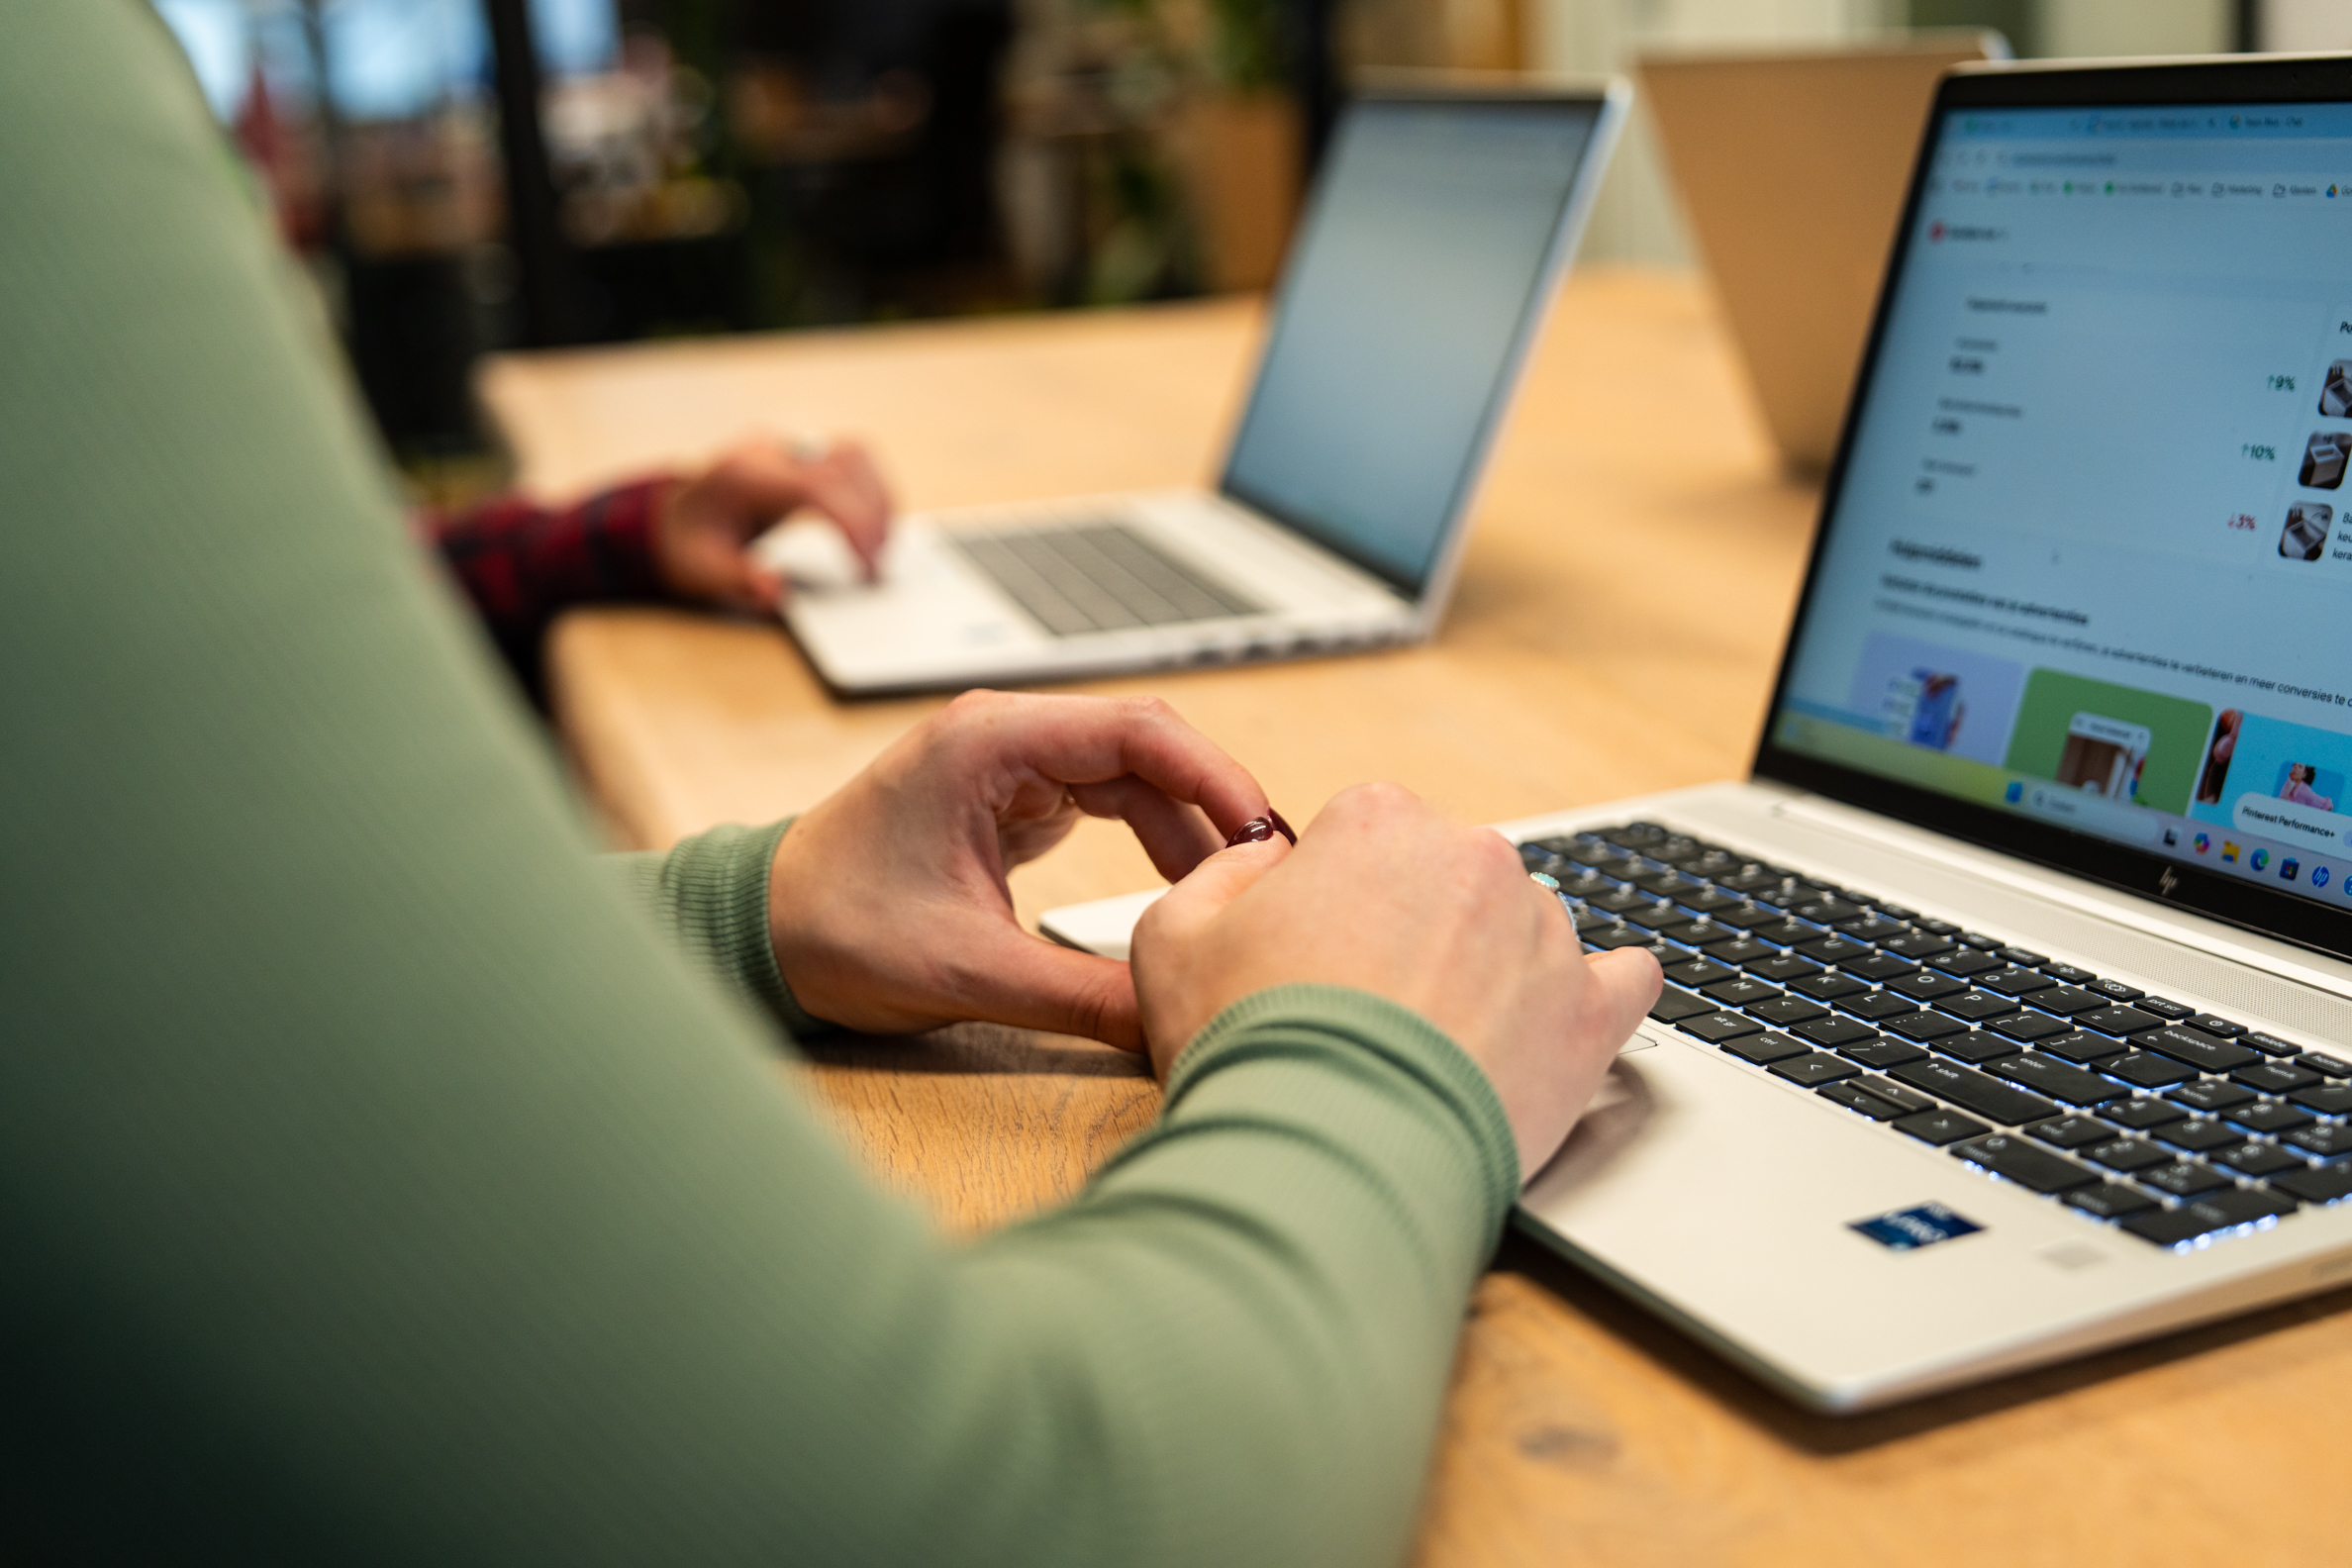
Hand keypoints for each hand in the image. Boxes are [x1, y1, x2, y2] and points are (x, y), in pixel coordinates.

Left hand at [652, 436, 892, 613]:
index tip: (866, 565)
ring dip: (878, 499)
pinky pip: (851, 460)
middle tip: (876, 568)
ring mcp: (786, 447)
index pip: (816, 485)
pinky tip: (871, 528)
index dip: (853, 522)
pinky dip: (870, 492)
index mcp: (743, 475)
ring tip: (879, 548)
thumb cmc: (687, 543)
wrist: (671, 515)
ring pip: (855, 453)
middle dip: (873, 515)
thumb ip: (739, 581)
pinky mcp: (801, 455)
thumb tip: (777, 592)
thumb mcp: (701, 572)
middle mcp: (768, 451)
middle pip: (845, 461)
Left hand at [767, 691, 1270, 1046]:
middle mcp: (1004, 736)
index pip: (1138, 731)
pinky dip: (1151, 841)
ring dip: (1186, 832)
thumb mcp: (969, 973)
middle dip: (1214, 806)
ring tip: (1232, 896)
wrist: (761, 936)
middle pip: (1149, 746)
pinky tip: (1182, 892)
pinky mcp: (1011, 800)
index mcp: (989, 743)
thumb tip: (1172, 1025)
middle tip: (1269, 872)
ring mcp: (1009, 763)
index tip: (1263, 834)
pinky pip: (1107, 803)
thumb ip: (1081, 998)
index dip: (1215, 777)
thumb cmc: (837, 932)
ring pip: (1134, 777)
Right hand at [1130, 784, 1661, 1177]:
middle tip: (1370, 1011)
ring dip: (1492, 971)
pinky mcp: (1593, 1013)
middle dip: (1419, 932)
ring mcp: (1544, 934)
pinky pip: (1625, 980)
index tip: (1321, 957)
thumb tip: (1265, 862)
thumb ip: (1223, 873)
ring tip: (1436, 1048)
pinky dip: (1596, 997)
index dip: (1340, 900)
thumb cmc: (1249, 1044)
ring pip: (1525, 930)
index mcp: (1380, 821)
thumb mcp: (1173, 936)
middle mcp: (1475, 856)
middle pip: (1452, 878)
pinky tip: (1562, 1023)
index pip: (1371, 835)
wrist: (1327, 1155)